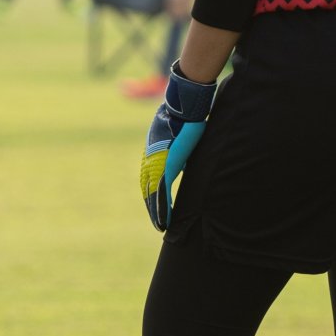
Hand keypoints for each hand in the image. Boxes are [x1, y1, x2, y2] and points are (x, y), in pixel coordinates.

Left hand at [139, 67, 218, 231]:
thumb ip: (181, 153)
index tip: (156, 206)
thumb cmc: (186, 119)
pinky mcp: (165, 168)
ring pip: (152, 195)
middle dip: (152, 207)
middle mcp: (150, 160)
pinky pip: (161, 194)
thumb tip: (187, 161)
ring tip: (161, 227)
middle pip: (148, 190)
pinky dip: (162, 209)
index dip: (152, 194)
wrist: (184, 108)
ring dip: (156, 213)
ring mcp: (156, 164)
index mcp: (153, 154)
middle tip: (158, 222)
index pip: (149, 178)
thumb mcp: (182, 139)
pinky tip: (164, 221)